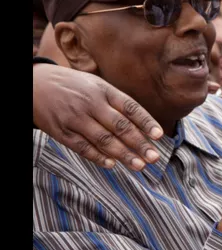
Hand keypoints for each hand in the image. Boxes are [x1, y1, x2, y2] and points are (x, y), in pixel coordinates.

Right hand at [33, 63, 162, 170]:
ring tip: (139, 165)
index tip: (158, 135)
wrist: (34, 84)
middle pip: (119, 126)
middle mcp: (91, 104)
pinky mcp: (61, 131)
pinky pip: (82, 147)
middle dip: (139, 143)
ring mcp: (75, 118)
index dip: (145, 122)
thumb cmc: (74, 87)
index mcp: (103, 91)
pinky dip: (98, 157)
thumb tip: (143, 126)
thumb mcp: (96, 85)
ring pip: (103, 139)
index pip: (130, 107)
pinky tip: (112, 164)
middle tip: (154, 158)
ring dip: (123, 154)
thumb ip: (117, 103)